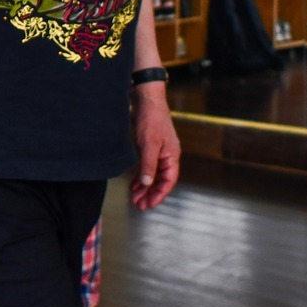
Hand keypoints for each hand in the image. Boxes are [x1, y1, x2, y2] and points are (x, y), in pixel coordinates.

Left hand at [128, 87, 180, 210]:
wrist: (147, 100)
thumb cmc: (151, 120)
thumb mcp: (148, 144)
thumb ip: (148, 165)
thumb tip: (148, 183)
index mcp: (172, 156)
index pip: (168, 181)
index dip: (159, 194)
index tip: (150, 204)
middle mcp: (167, 156)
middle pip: (161, 180)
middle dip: (150, 193)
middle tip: (139, 205)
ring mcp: (159, 152)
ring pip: (153, 175)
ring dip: (145, 187)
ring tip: (135, 198)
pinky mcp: (150, 147)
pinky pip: (148, 167)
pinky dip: (141, 176)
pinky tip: (134, 184)